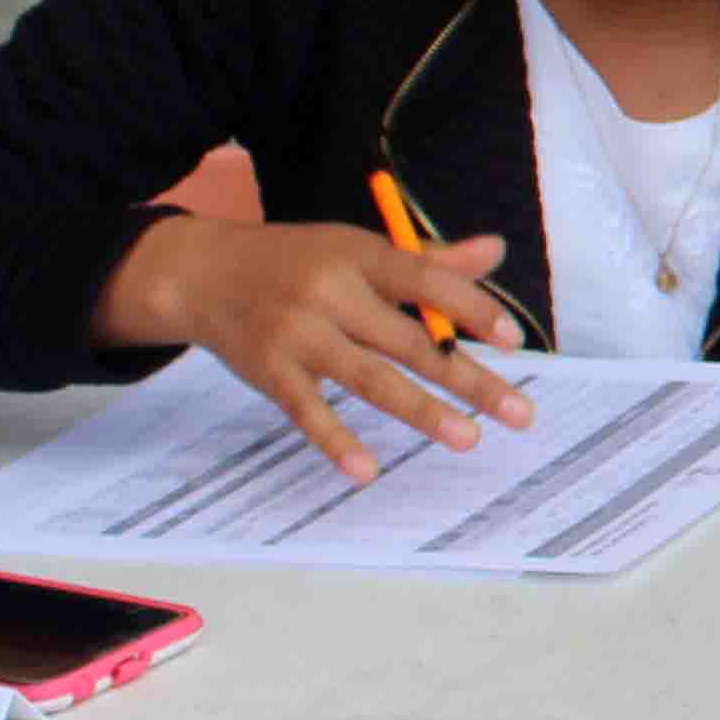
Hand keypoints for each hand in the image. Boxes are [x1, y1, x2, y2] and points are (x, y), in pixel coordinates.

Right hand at [92, 215, 532, 483]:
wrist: (201, 274)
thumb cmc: (297, 262)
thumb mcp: (358, 248)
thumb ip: (428, 260)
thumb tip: (497, 252)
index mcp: (360, 256)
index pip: (427, 280)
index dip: (472, 308)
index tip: (513, 339)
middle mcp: (331, 293)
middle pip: (410, 340)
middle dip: (468, 378)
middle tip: (518, 412)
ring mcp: (298, 335)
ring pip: (369, 378)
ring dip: (422, 411)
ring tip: (468, 437)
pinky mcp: (270, 373)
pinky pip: (308, 411)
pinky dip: (336, 441)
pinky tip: (367, 470)